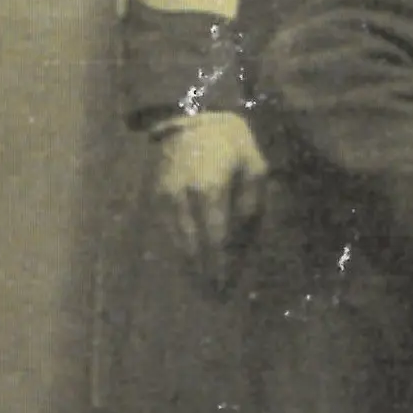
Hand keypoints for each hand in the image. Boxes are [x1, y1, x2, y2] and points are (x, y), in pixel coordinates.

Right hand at [153, 111, 270, 283]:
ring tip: (201, 285)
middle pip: (192, 246)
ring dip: (189, 265)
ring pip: (176, 240)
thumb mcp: (254, 170)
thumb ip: (249, 207)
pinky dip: (178, 247)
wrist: (194, 116)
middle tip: (214, 296)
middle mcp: (183, 197)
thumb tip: (240, 243)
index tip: (225, 287)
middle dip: (203, 272)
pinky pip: (168, 229)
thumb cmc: (233, 144)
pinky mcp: (157, 194)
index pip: (214, 240)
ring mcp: (166, 196)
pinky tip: (188, 261)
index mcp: (210, 190)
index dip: (219, 267)